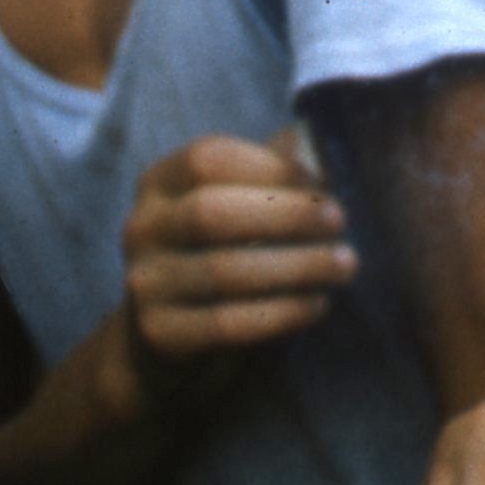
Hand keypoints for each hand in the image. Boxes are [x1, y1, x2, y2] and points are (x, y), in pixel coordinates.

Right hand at [114, 129, 355, 405]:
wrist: (166, 342)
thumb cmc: (219, 257)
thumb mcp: (235, 208)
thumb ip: (270, 176)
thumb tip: (321, 143)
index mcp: (159, 184)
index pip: (206, 159)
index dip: (270, 166)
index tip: (322, 181)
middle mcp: (141, 229)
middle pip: (210, 212)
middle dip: (286, 215)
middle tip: (339, 221)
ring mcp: (145, 284)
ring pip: (222, 271)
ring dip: (295, 265)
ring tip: (343, 265)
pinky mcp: (161, 335)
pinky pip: (227, 323)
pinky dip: (282, 312)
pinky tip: (317, 304)